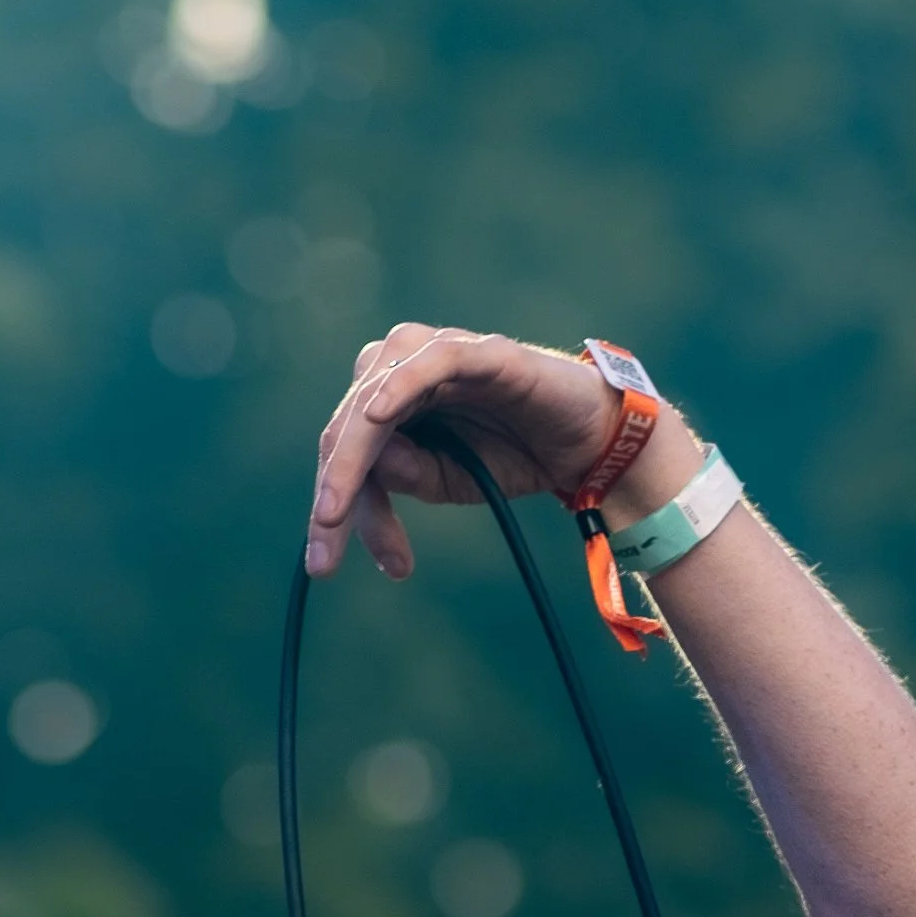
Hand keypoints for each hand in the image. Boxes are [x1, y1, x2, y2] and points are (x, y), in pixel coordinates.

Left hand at [306, 324, 698, 578]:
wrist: (590, 446)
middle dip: (333, 494)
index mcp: (391, 401)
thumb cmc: (514, 454)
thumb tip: (370, 468)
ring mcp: (442, 356)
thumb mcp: (448, 482)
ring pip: (375, 398)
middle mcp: (405, 370)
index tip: (327, 563)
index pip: (344, 449)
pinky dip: (400, 385)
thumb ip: (407, 475)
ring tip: (337, 510)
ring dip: (350, 457)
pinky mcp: (484, 353)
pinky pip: (433, 362)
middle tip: (325, 558)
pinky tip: (376, 417)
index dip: (334, 505)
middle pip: (347, 427)